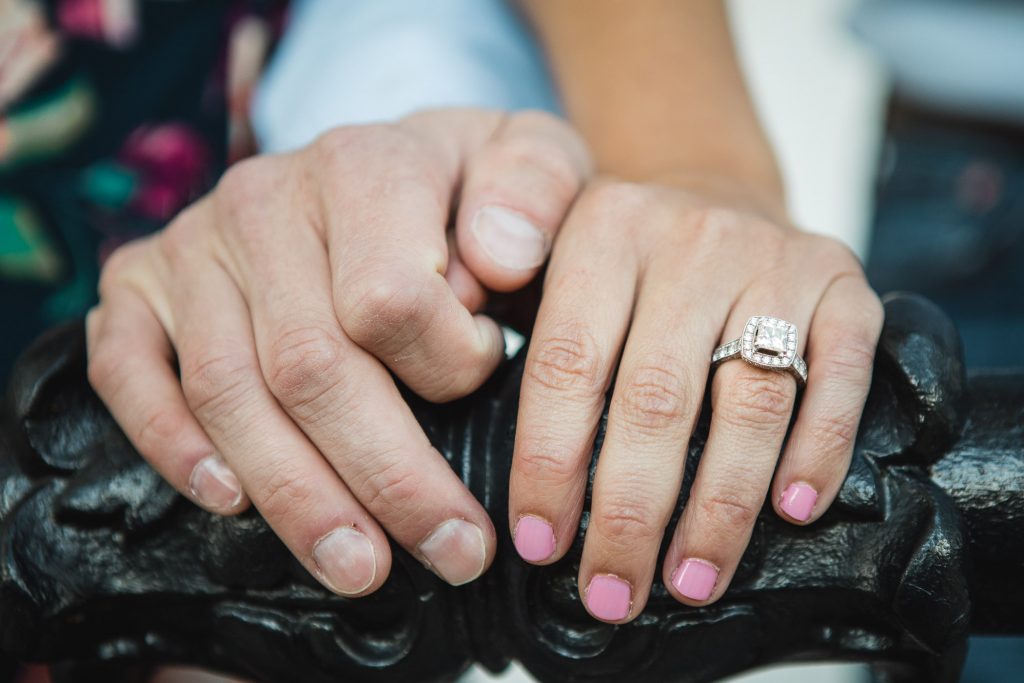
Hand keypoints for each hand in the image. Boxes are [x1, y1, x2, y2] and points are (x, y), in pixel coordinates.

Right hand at [87, 109, 589, 594]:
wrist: (383, 158)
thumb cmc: (466, 185)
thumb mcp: (531, 161)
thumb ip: (537, 189)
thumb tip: (497, 262)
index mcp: (363, 166)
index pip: (389, 300)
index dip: (446, 367)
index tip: (483, 383)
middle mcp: (264, 201)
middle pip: (310, 366)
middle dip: (387, 479)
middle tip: (452, 553)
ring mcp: (193, 245)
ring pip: (229, 390)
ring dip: (296, 496)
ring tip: (360, 568)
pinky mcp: (138, 283)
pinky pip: (128, 371)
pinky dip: (170, 443)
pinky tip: (229, 501)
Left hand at [508, 177, 882, 621]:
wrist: (717, 191)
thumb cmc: (621, 257)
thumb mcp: (550, 250)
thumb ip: (504, 299)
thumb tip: (455, 369)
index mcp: (603, 232)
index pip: (567, 365)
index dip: (550, 464)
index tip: (540, 545)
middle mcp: (689, 239)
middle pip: (658, 399)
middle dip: (631, 514)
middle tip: (613, 594)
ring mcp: (775, 260)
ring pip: (751, 402)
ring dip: (720, 509)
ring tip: (690, 582)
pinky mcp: (845, 285)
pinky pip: (840, 378)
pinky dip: (819, 450)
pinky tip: (792, 512)